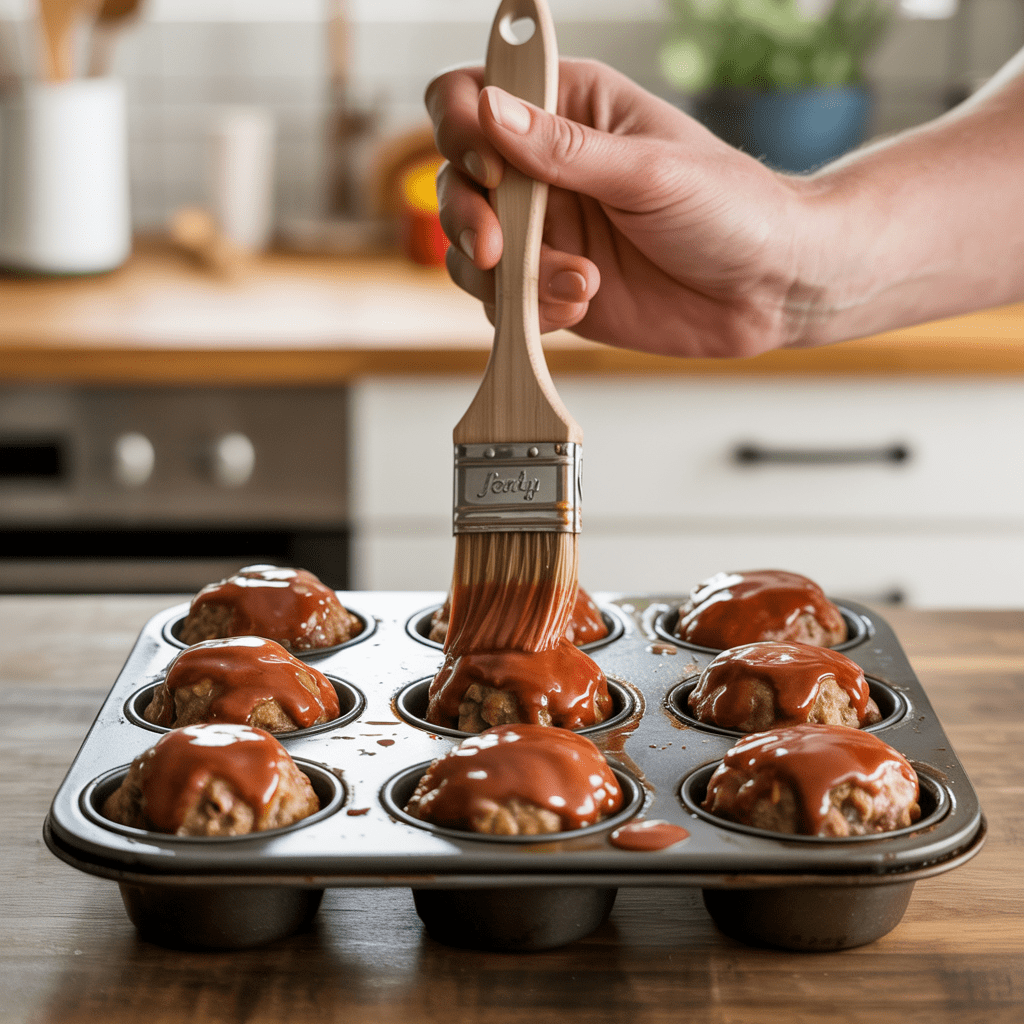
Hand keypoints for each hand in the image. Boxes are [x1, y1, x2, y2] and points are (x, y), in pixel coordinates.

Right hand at [425, 58, 823, 357]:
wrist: (772, 287)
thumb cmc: (733, 209)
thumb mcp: (649, 170)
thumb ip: (564, 149)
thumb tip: (489, 111)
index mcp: (569, 108)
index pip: (473, 95)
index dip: (461, 126)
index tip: (490, 166)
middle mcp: (546, 169)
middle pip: (456, 180)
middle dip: (468, 217)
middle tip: (499, 247)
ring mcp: (546, 232)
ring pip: (471, 250)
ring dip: (509, 273)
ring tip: (578, 281)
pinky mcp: (552, 288)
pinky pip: (504, 301)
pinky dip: (530, 309)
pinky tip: (582, 301)